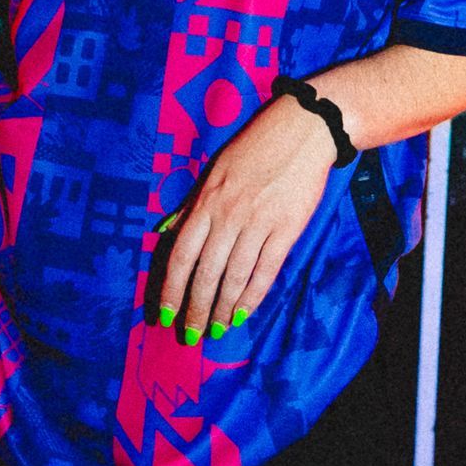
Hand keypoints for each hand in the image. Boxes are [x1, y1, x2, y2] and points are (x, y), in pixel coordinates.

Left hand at [153, 94, 335, 341]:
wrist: (302, 130)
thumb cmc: (254, 147)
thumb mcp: (214, 170)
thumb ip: (190, 205)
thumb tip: (163, 230)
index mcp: (206, 202)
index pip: (181, 255)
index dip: (172, 289)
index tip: (165, 314)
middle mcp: (227, 216)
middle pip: (205, 273)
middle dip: (195, 309)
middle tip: (190, 334)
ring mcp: (258, 224)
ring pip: (234, 277)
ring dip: (222, 309)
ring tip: (216, 331)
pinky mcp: (286, 230)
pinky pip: (265, 271)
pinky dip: (252, 297)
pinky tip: (242, 314)